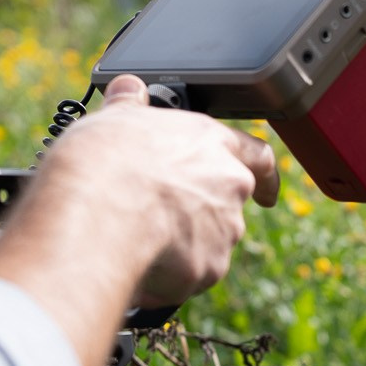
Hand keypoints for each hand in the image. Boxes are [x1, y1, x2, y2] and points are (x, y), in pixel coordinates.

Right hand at [61, 76, 281, 306]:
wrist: (97, 215)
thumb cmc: (106, 162)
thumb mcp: (115, 117)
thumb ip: (131, 106)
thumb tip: (128, 89)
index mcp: (213, 144)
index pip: (258, 156)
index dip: (265, 173)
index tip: (268, 189)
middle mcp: (230, 188)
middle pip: (225, 205)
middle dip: (199, 215)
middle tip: (159, 215)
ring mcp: (223, 233)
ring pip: (208, 243)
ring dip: (180, 244)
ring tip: (134, 237)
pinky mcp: (207, 271)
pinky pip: (189, 275)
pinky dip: (166, 275)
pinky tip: (134, 262)